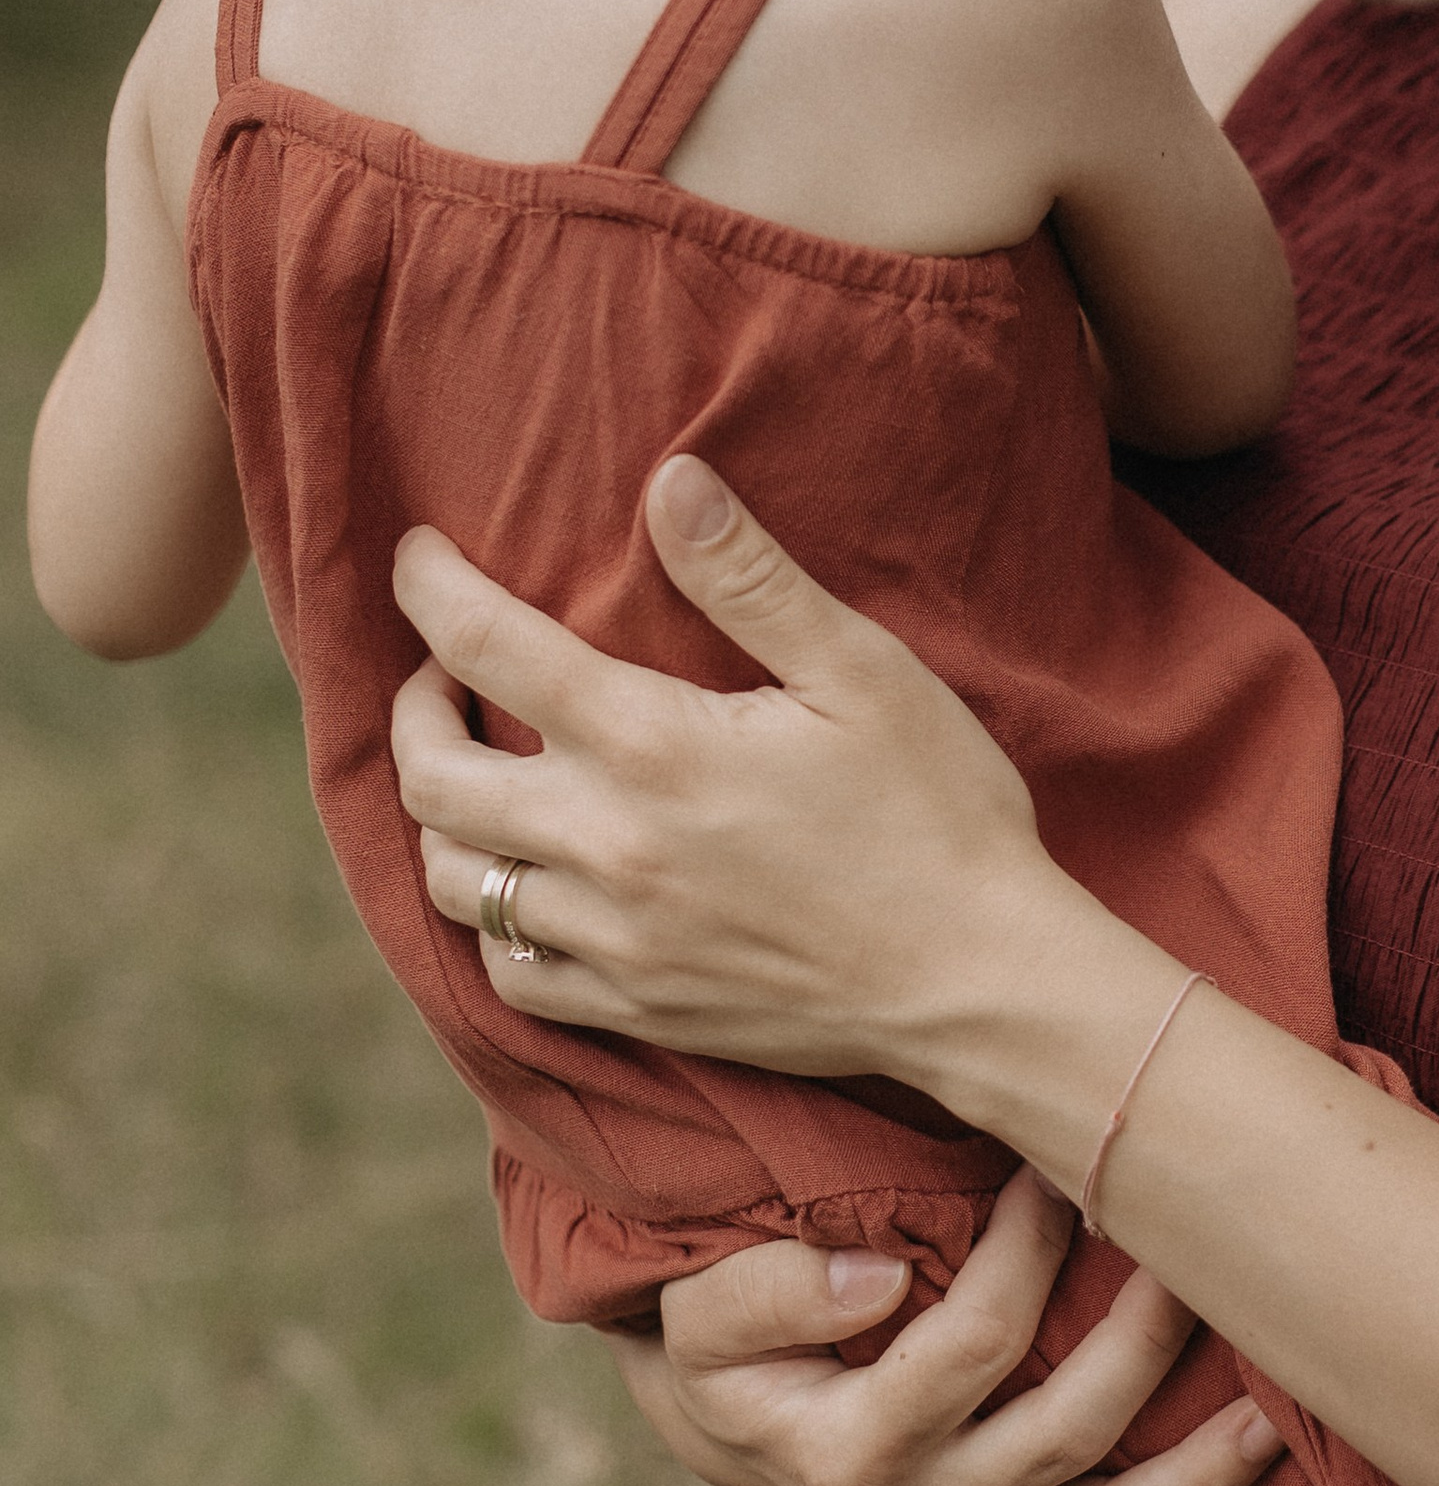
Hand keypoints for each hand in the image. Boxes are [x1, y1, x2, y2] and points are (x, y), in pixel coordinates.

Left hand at [388, 453, 1069, 1085]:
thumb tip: (669, 479)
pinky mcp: (638, 1006)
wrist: (981, 982)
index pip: (486, 648)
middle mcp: (607, 847)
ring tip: (474, 773)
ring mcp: (614, 939)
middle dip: (409, 708)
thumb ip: (750, 578)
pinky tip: (528, 887)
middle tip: (436, 673)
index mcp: (653, 746)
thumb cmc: (937, 811)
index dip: (431, 590)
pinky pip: (509, 975)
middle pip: (431, 777)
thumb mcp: (863, 671)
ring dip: (442, 817)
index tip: (415, 556)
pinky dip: (492, 923)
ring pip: (453, 882)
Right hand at [616, 1168, 1285, 1485]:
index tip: (1055, 1159)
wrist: (717, 1410)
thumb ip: (763, 1294)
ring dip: (1198, 1437)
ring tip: (1275, 1359)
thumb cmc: (705, 1337)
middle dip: (1136, 1318)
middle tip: (1185, 1218)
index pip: (969, 1348)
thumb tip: (876, 1280)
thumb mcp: (692, 1311)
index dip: (1025, 1249)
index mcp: (843, 1457)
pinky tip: (1266, 1437)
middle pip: (1063, 1420)